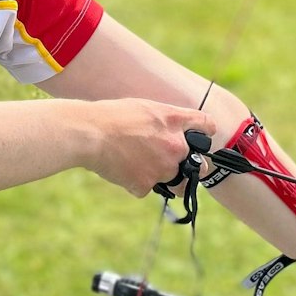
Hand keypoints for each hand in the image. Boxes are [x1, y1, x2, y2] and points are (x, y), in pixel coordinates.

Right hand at [84, 99, 217, 196]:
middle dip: (184, 166)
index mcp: (175, 121)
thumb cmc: (111, 116)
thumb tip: (174, 131)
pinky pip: (147, 188)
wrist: (89, 134)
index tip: (202, 138)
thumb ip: (166, 120)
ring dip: (160, 176)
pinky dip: (135, 182)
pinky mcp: (146, 185)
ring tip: (136, 162)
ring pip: (173, 181)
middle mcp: (175, 146)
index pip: (207, 125)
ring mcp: (162, 168)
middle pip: (196, 165)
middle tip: (163, 160)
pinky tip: (121, 168)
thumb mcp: (145, 108)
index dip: (206, 132)